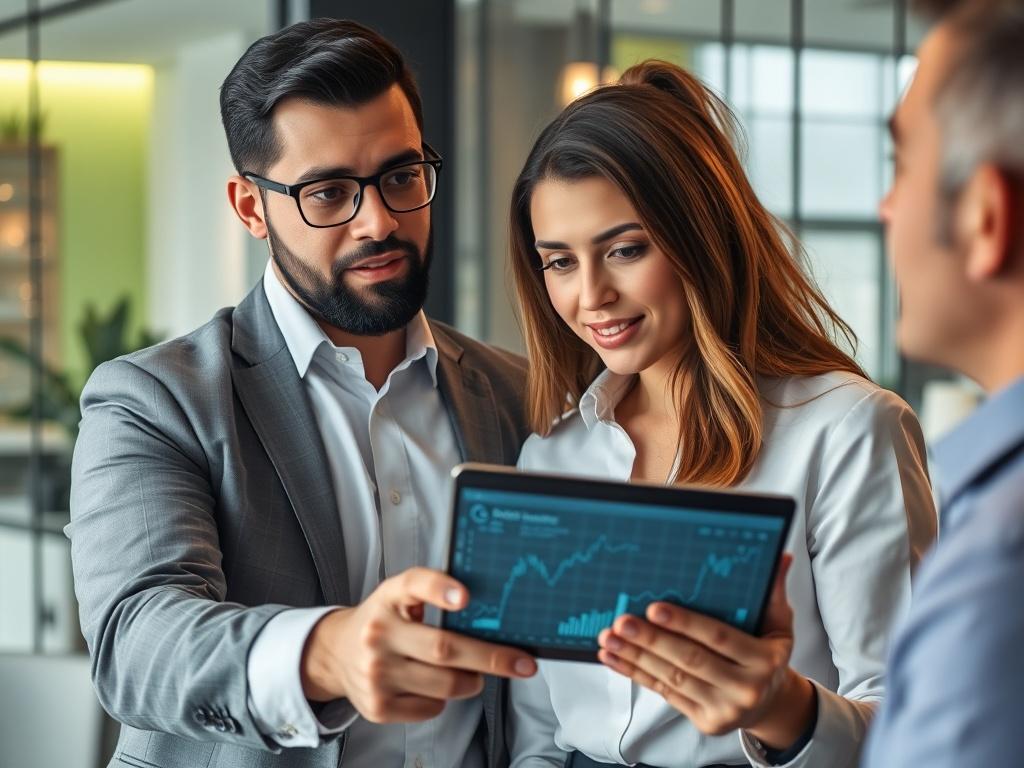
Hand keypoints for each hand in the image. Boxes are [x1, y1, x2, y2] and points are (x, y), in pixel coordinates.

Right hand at [300, 567, 536, 722]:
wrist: (334, 653)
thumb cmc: (383, 620)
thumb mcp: (399, 597)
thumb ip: (433, 597)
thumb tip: (489, 613)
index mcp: (389, 597)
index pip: (414, 584)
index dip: (440, 588)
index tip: (465, 596)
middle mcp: (378, 632)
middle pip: (445, 649)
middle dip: (492, 658)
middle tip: (522, 663)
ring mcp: (376, 672)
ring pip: (446, 684)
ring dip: (471, 681)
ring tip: (470, 673)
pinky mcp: (378, 706)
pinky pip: (432, 707)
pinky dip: (444, 699)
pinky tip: (432, 685)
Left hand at [597, 555, 814, 748]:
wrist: (771, 704)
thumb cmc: (768, 654)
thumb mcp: (779, 624)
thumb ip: (773, 592)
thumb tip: (781, 557)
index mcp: (764, 659)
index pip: (719, 637)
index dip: (685, 623)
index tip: (654, 608)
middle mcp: (746, 687)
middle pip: (690, 660)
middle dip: (651, 640)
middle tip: (621, 622)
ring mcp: (725, 709)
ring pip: (672, 678)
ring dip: (635, 657)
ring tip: (609, 638)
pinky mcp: (705, 722)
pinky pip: (665, 694)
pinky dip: (636, 674)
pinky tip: (615, 659)